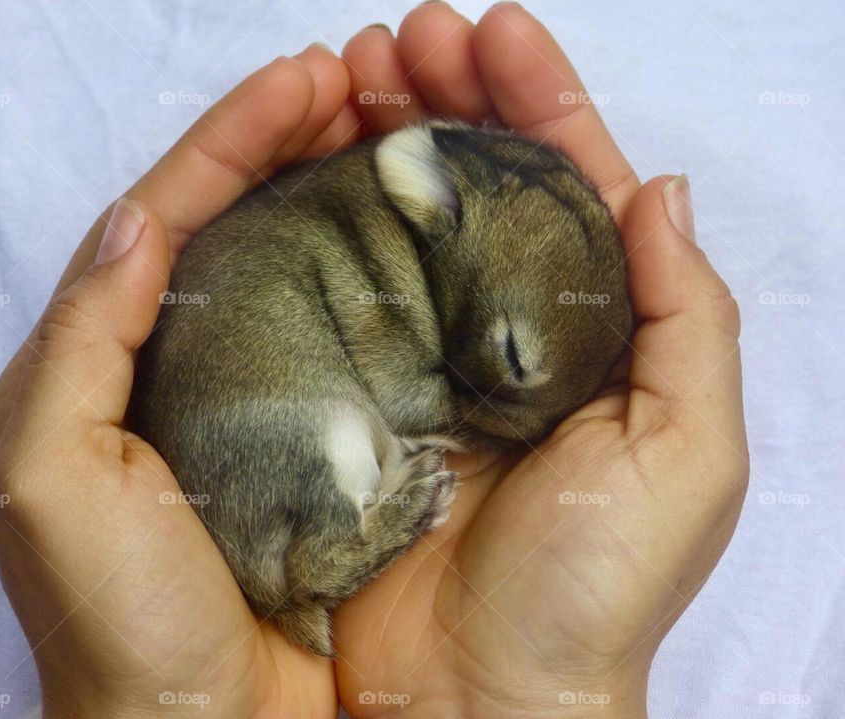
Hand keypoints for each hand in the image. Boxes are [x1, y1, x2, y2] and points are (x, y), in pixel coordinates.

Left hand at [0, 48, 362, 718]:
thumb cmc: (119, 620)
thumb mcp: (53, 474)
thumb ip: (82, 339)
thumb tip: (142, 219)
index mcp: (118, 354)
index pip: (178, 212)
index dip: (236, 136)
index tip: (303, 79)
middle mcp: (192, 360)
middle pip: (244, 219)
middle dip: (296, 139)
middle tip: (362, 81)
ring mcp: (267, 393)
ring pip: (304, 263)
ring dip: (343, 189)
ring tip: (393, 130)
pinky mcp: (328, 434)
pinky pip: (353, 332)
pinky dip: (381, 275)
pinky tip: (419, 241)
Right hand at [334, 4, 747, 717]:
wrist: (484, 696)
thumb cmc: (594, 588)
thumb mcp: (688, 451)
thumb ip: (689, 318)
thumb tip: (660, 190)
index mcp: (595, 331)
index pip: (570, 186)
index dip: (537, 100)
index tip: (493, 30)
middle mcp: (509, 331)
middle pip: (482, 185)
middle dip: (450, 98)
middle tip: (403, 35)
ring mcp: (427, 356)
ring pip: (410, 218)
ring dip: (388, 138)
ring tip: (354, 74)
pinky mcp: (362, 390)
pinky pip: (348, 287)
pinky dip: (334, 220)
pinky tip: (315, 166)